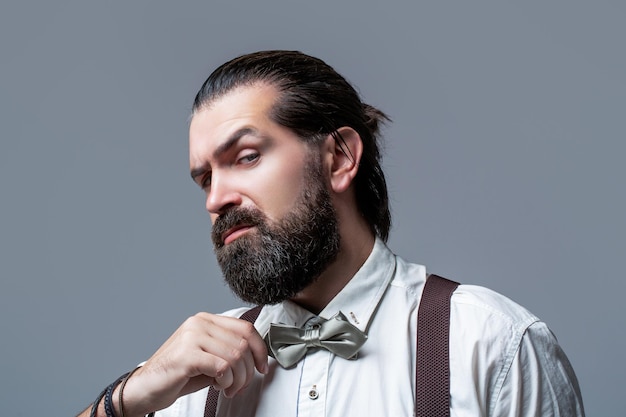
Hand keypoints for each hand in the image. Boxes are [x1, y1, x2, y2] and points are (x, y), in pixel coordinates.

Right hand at [121, 313, 267, 415]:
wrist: (145, 388)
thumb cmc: (177, 374)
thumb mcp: (208, 357)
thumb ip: (229, 351)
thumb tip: (256, 358)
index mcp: (205, 320)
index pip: (245, 327)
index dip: (260, 348)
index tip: (262, 366)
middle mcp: (198, 323)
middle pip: (242, 343)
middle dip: (248, 370)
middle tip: (240, 385)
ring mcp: (192, 337)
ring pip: (235, 356)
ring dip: (237, 378)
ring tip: (228, 388)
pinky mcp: (187, 354)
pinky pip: (222, 367)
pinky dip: (226, 381)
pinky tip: (219, 386)